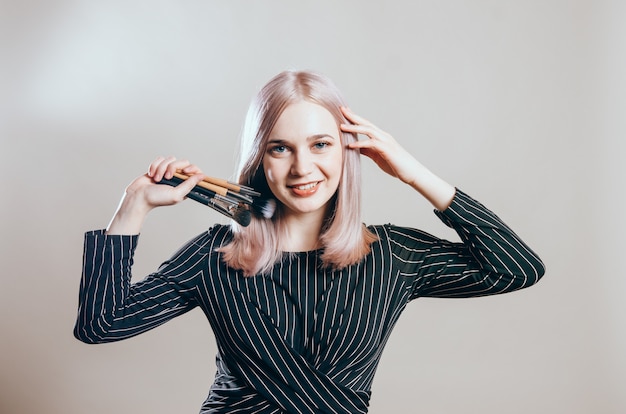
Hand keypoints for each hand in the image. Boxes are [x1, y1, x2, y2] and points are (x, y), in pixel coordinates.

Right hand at [106, 156, 204, 233]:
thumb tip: (203, 176)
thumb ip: (190, 184)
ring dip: (161, 168)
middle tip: (167, 177)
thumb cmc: (156, 199)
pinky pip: (160, 159)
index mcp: (185, 185)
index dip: (193, 168)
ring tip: (156, 178)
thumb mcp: (176, 194)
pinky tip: (151, 175)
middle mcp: (178, 177)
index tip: (185, 171)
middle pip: (183, 162)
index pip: (195, 171)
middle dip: (173, 167)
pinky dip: (154, 165)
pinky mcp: (158, 167)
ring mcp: (167, 172)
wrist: (137, 196)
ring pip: (171, 159)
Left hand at [340, 107, 454, 210]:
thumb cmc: (396, 165)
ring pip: (368, 130)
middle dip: (353, 116)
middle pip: (366, 123)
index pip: (366, 125)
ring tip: (342, 127)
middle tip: (341, 110)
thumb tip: (355, 147)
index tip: (345, 112)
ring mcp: (386, 142)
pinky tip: (350, 146)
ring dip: (354, 128)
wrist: (412, 173)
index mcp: (382, 137)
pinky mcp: (387, 149)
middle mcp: (384, 136)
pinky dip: (360, 144)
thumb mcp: (378, 157)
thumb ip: (367, 151)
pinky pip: (371, 144)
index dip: (355, 118)